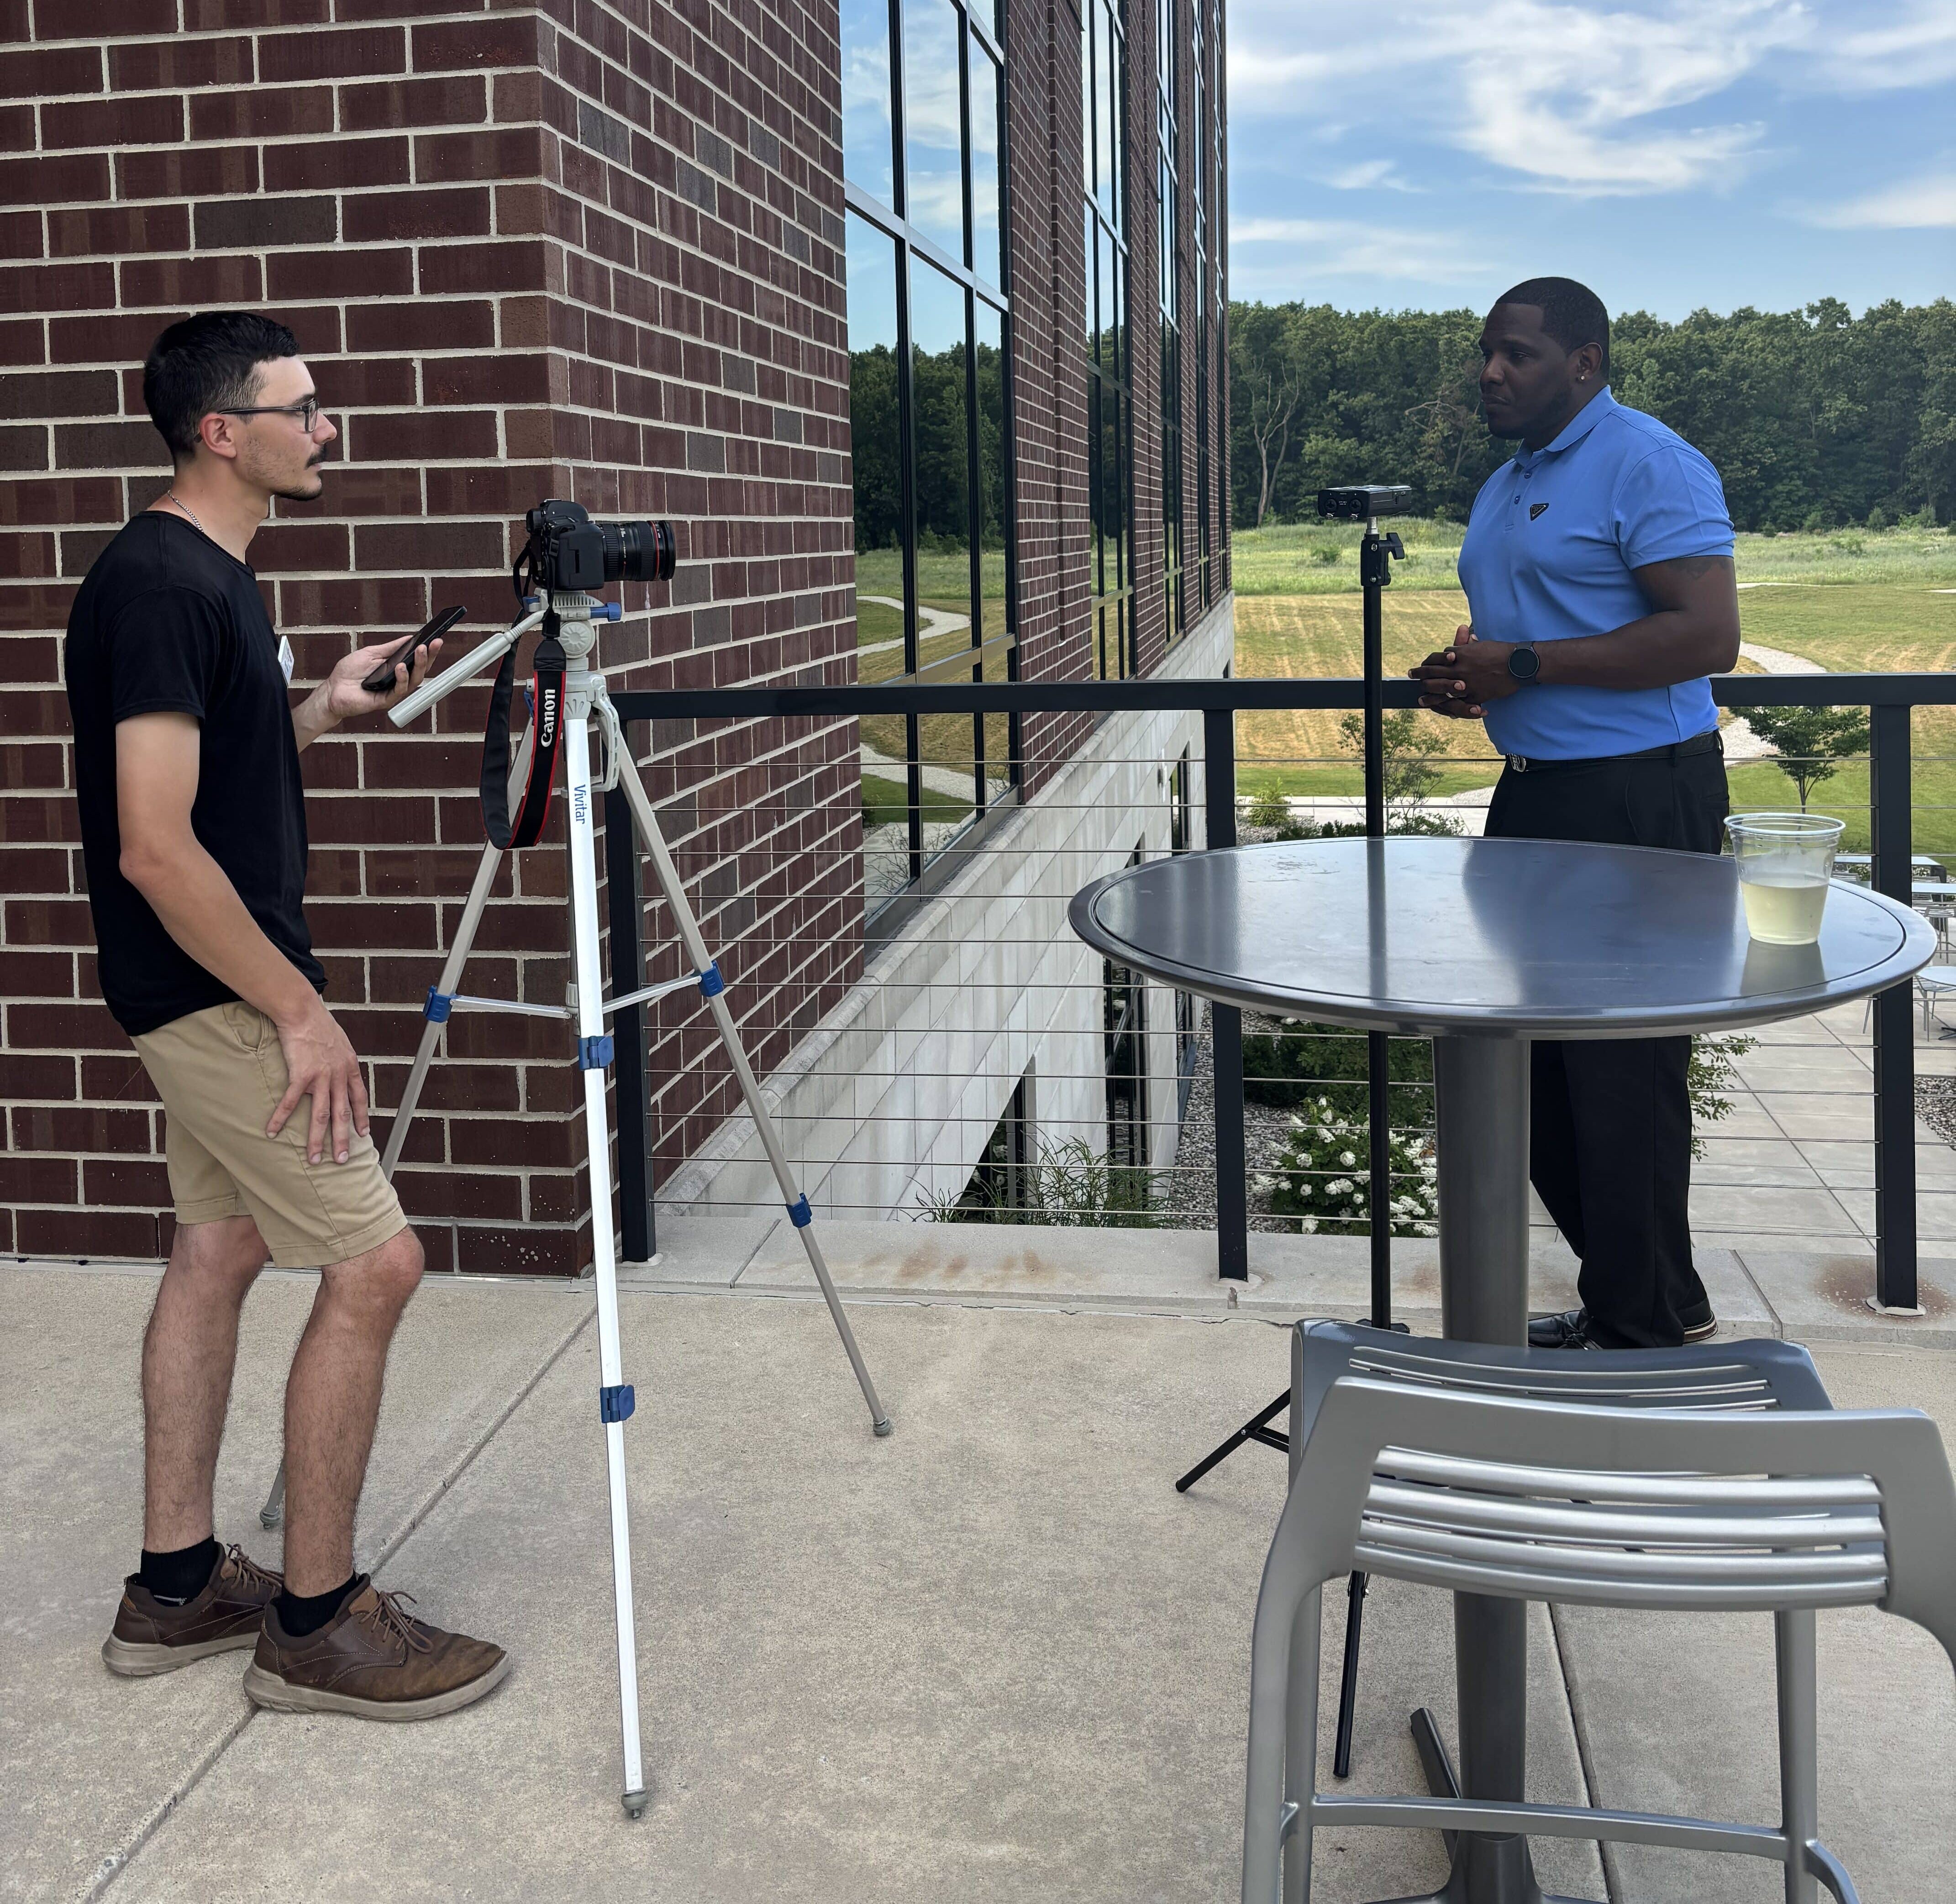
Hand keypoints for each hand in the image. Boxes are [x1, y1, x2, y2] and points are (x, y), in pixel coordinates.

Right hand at [268, 995, 369, 1165]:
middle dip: (343, 1140)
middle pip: (342, 1114)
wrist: (303, 1011)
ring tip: (314, 1159)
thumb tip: (341, 1068)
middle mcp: (339, 1075)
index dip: (361, 1118)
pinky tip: (272, 1132)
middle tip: (342, 1161)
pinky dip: (280, 1119)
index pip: (359, 1099)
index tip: (363, 1134)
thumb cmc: (319, 1024)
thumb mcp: (340, 1043)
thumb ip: (342, 1059)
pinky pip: (290, 1102)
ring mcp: (321, 1077)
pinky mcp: (301, 1075)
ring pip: (321, 1115)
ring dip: (316, 1139)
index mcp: (351, 1068)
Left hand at [318, 634, 445, 725]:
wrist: (333, 689)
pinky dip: (402, 678)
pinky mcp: (386, 701)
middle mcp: (397, 681)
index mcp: (395, 669)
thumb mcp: (371, 653)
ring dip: (419, 665)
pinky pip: (399, 690)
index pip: (416, 661)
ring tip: (420, 652)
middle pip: (420, 671)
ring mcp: (393, 691)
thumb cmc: (349, 673)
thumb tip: (408, 639)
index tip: (435, 640)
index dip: (428, 652)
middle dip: (429, 657)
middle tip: (434, 644)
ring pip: (414, 681)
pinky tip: (400, 667)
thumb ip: (390, 648)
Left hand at [1408, 622, 1516, 716]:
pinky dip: (1448, 707)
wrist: (1518, 665)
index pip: (1437, 657)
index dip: (1427, 661)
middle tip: (1411, 676)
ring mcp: (1466, 684)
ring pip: (1441, 691)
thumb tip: (1463, 632)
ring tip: (1420, 699)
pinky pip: (1457, 703)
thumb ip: (1469, 643)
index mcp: (1460, 654)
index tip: (1422, 664)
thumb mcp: (1482, 644)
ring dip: (1428, 695)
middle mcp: (1459, 669)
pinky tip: (1440, 709)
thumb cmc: (1501, 651)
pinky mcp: (1474, 696)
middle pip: (1433, 673)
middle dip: (1420, 675)